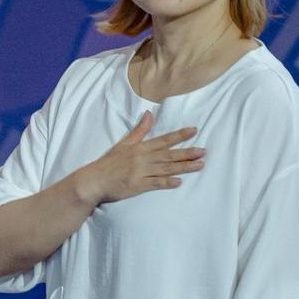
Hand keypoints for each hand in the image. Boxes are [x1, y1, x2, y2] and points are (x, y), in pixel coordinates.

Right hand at [69, 111, 204, 204]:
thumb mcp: (124, 143)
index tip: (194, 130)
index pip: (163, 139)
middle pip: (169, 154)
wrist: (95, 179)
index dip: (179, 135)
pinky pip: (155, 183)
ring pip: (166, 168)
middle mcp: (143, 158)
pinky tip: (179, 182)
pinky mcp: (137, 185)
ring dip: (183, 167)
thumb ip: (139, 130)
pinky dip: (167, 182)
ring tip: (199, 165)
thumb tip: (149, 114)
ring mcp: (141, 172)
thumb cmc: (110, 162)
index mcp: (140, 148)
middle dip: (187, 152)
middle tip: (204, 151)